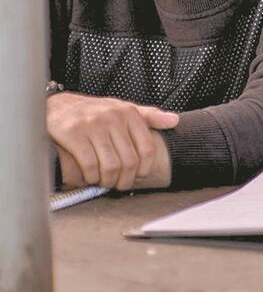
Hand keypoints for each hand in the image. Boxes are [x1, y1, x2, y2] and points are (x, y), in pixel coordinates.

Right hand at [47, 92, 177, 189]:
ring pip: (111, 165)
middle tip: (120, 184)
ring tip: (106, 182)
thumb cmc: (95, 112)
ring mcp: (93, 125)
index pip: (147, 148)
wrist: (58, 106)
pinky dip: (92, 177)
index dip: (145, 168)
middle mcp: (113, 117)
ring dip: (109, 181)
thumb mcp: (123, 109)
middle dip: (126, 179)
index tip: (138, 176)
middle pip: (130, 161)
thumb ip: (149, 116)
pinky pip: (89, 165)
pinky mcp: (73, 134)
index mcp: (129, 113)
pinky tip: (90, 176)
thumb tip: (175, 120)